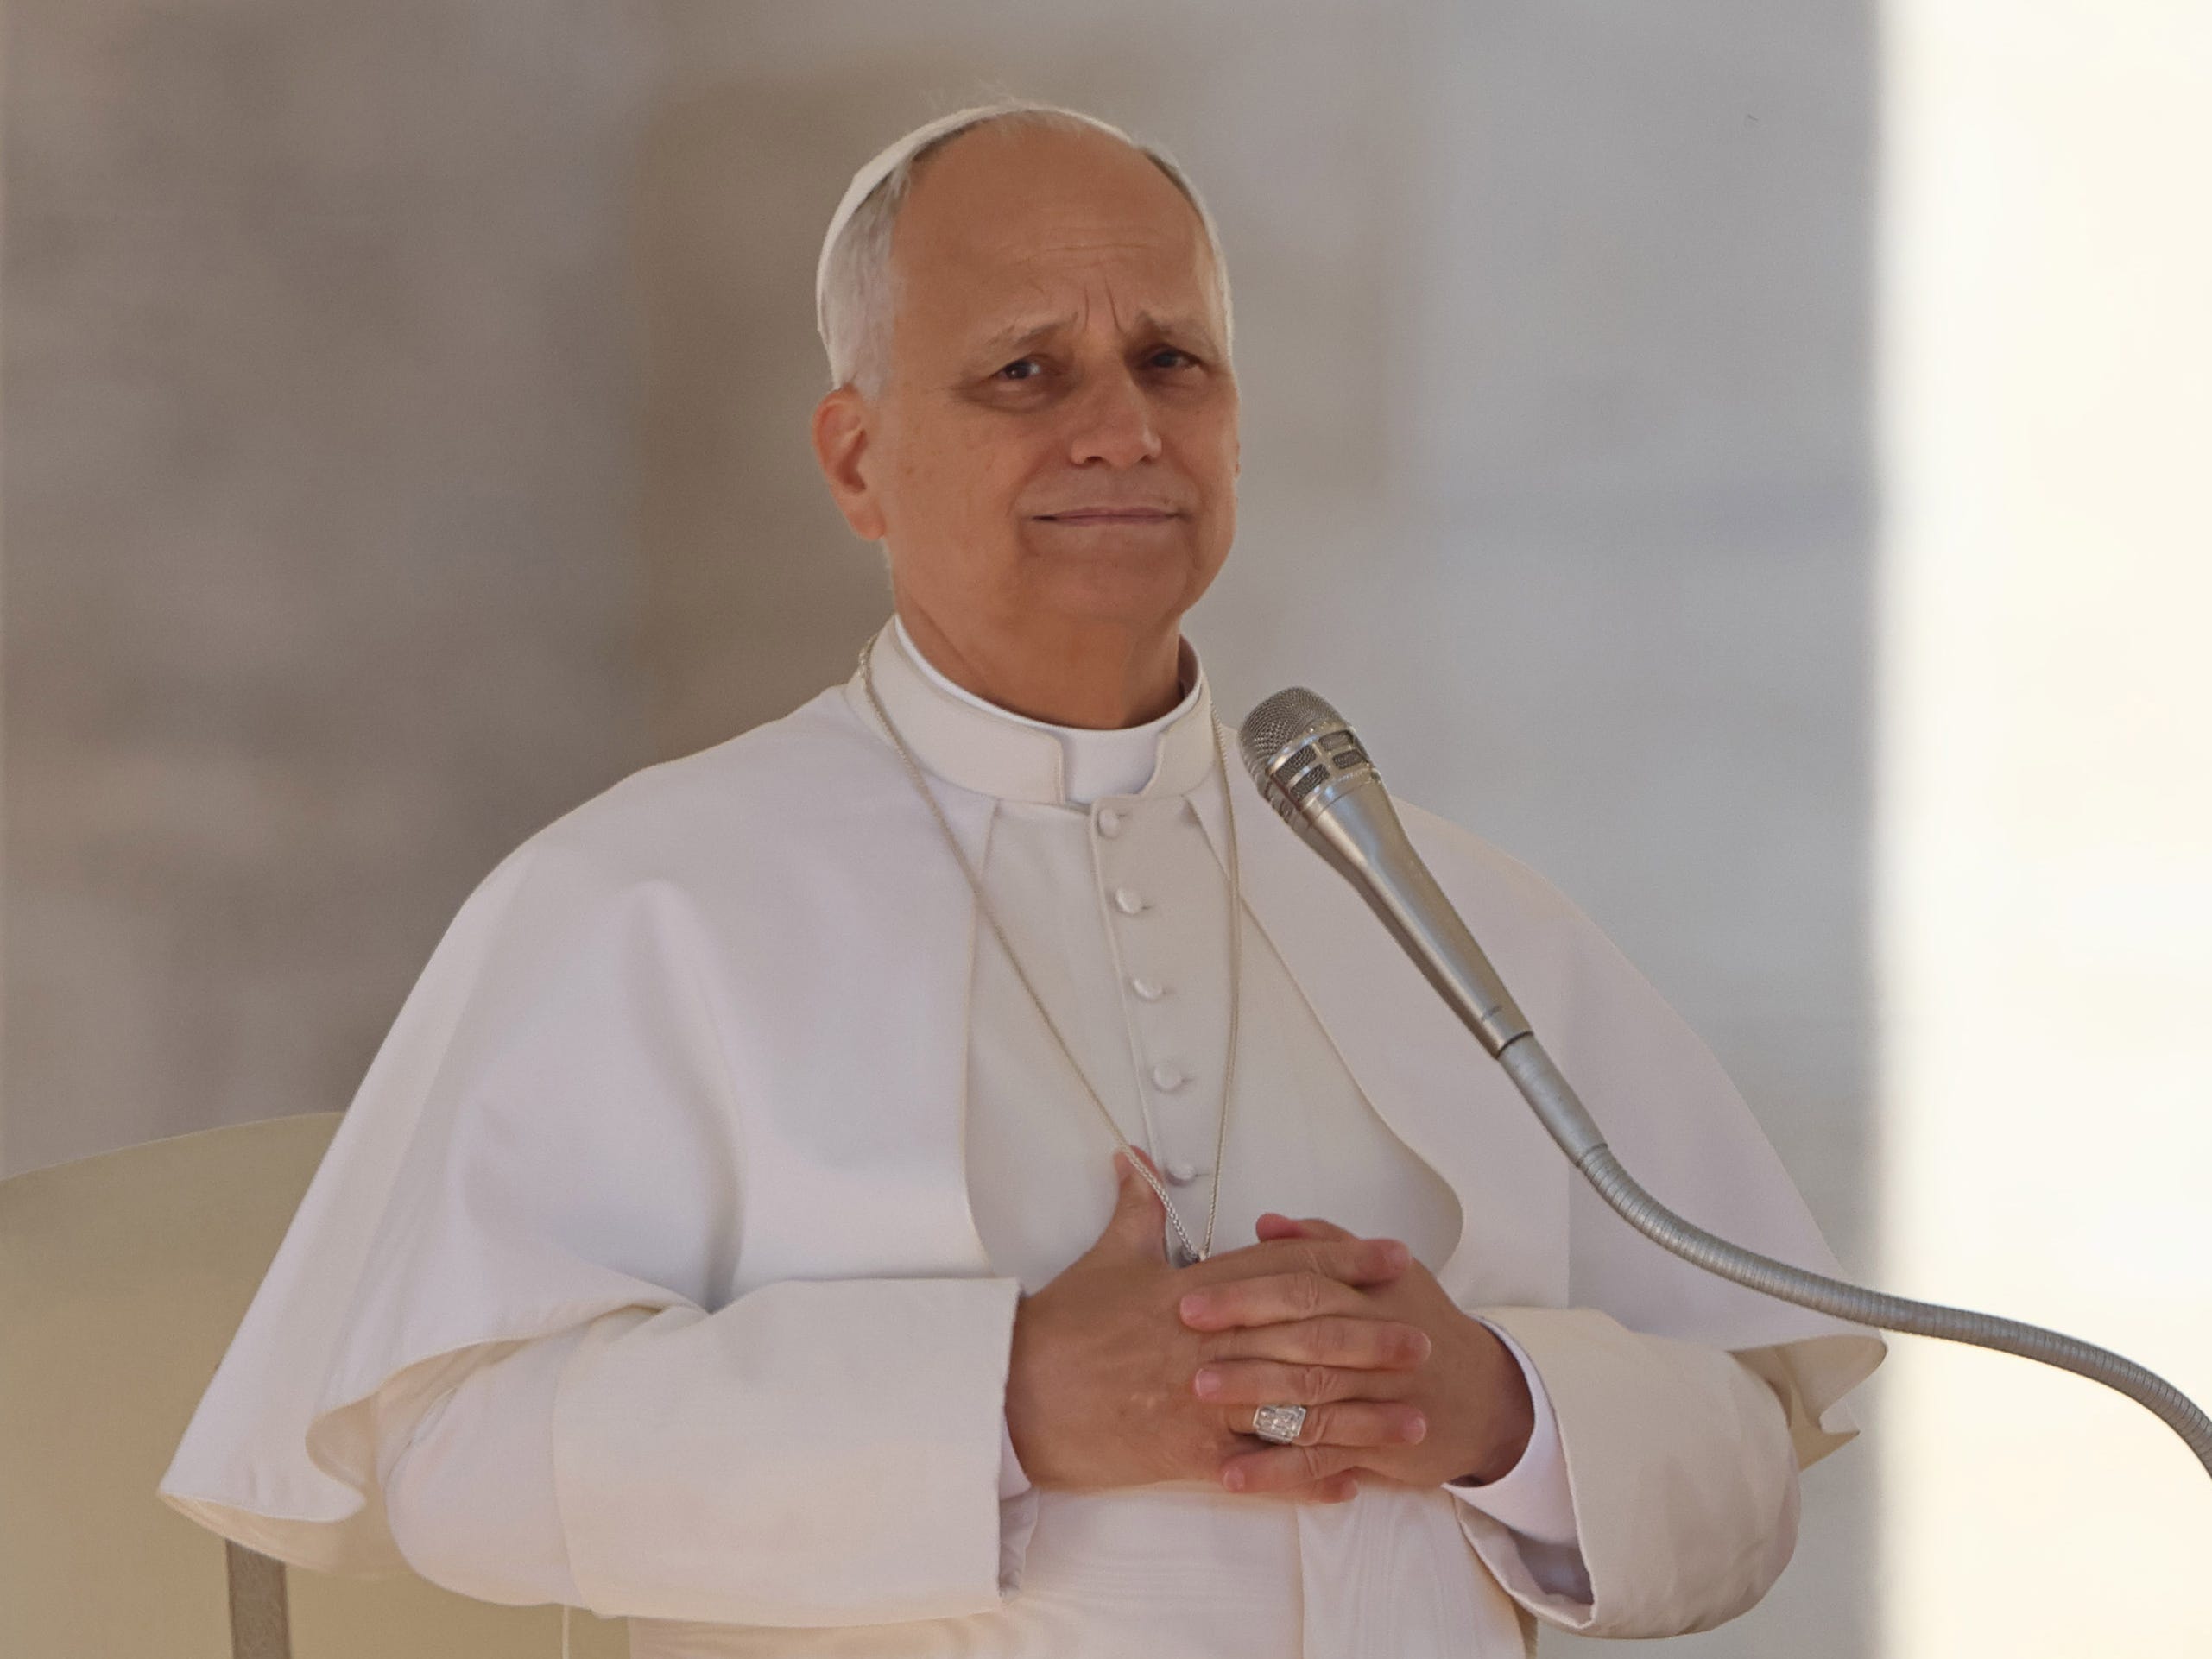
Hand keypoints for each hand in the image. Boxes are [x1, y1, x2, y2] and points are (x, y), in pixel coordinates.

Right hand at [1004, 1152, 1416, 1500]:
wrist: (1013, 1394)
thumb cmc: (1059, 1328)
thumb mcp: (1104, 1259)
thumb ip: (1136, 1210)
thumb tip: (1139, 1160)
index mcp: (1192, 1292)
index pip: (1282, 1269)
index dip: (1342, 1260)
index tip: (1391, 1258)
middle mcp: (1206, 1344)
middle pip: (1303, 1336)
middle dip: (1369, 1337)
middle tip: (1423, 1338)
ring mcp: (1199, 1402)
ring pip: (1294, 1406)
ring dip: (1359, 1413)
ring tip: (1413, 1418)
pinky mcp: (1186, 1454)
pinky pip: (1259, 1467)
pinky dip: (1305, 1476)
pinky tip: (1348, 1481)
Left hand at [1177, 1213, 1535, 1497]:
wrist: (1485, 1396)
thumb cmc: (1422, 1325)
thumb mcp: (1385, 1275)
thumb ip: (1323, 1244)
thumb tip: (1266, 1222)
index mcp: (1371, 1293)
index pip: (1304, 1285)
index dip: (1245, 1292)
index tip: (1190, 1301)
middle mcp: (1377, 1342)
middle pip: (1305, 1341)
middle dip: (1242, 1348)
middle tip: (1185, 1355)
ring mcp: (1380, 1398)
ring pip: (1311, 1400)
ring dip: (1253, 1405)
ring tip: (1199, 1407)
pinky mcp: (1380, 1446)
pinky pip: (1323, 1459)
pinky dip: (1277, 1470)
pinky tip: (1233, 1475)